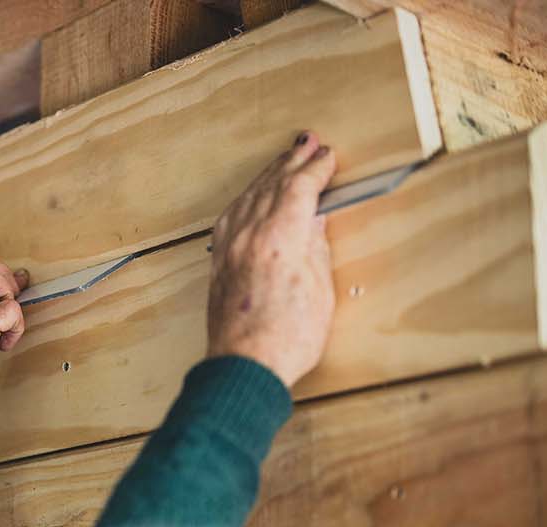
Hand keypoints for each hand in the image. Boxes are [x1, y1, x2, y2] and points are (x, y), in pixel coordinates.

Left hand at [208, 131, 336, 386]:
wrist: (245, 365)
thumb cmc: (289, 336)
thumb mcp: (319, 287)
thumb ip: (314, 245)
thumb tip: (313, 216)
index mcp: (278, 239)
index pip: (298, 188)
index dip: (315, 168)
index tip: (329, 155)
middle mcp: (248, 236)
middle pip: (271, 185)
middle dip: (291, 161)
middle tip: (307, 141)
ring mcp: (228, 248)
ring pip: (248, 197)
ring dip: (268, 175)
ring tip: (285, 159)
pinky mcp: (218, 262)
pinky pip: (231, 216)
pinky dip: (246, 198)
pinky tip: (252, 194)